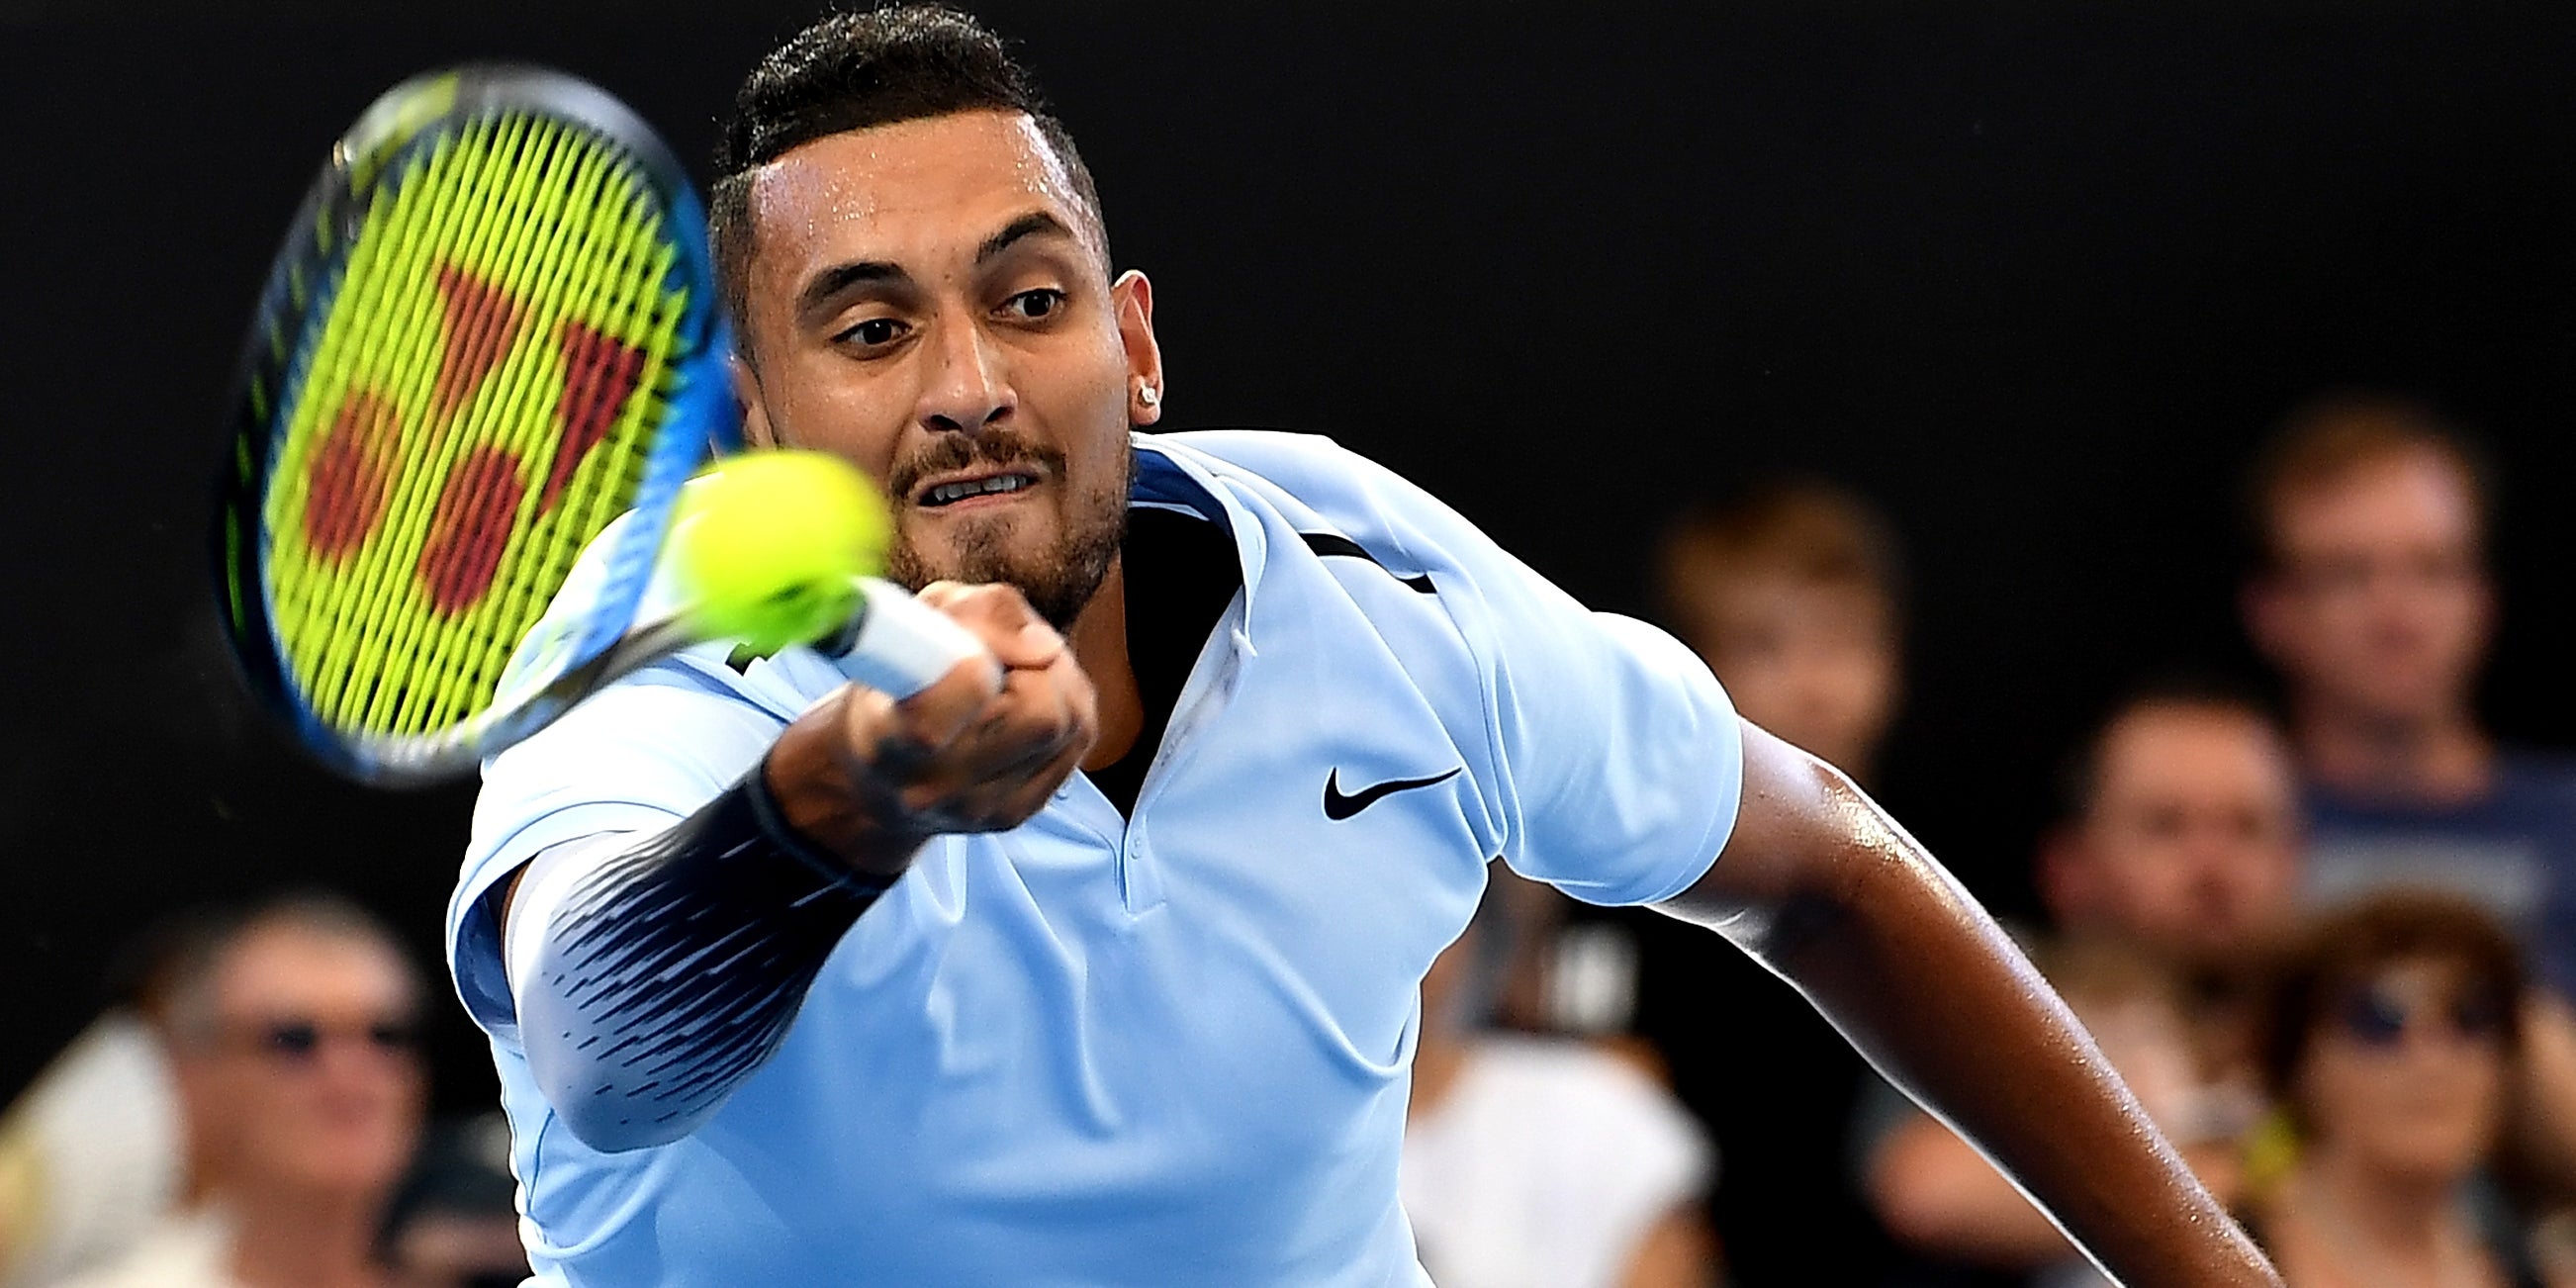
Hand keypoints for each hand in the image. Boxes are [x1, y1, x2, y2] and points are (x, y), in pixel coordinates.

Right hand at [766, 581, 1097, 877]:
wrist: (885, 775)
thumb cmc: (895, 682)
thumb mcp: (913, 622)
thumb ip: (975, 613)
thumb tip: (1043, 647)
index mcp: (885, 743)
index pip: (934, 723)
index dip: (969, 673)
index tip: (972, 656)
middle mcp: (934, 788)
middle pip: (1040, 716)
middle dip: (1039, 667)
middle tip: (1010, 656)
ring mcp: (983, 809)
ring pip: (1073, 722)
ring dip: (1059, 680)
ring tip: (1020, 672)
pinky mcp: (1020, 812)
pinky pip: (1080, 737)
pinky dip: (1069, 704)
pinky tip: (1034, 697)